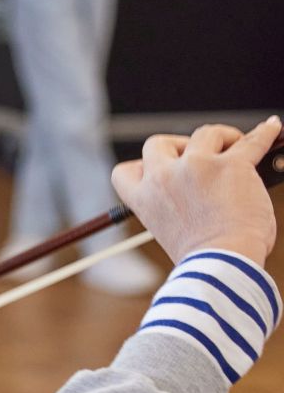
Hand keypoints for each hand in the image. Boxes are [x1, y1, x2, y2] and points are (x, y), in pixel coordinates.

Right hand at [111, 117, 278, 264]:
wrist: (223, 263)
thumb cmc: (204, 257)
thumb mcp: (172, 231)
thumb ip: (177, 205)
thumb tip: (209, 187)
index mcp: (144, 199)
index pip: (124, 172)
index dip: (143, 167)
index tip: (163, 171)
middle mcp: (163, 178)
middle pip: (159, 143)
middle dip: (180, 146)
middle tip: (201, 158)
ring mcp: (196, 167)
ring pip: (206, 134)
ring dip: (221, 139)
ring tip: (237, 151)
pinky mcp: (231, 165)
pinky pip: (252, 141)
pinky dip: (265, 134)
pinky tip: (271, 129)